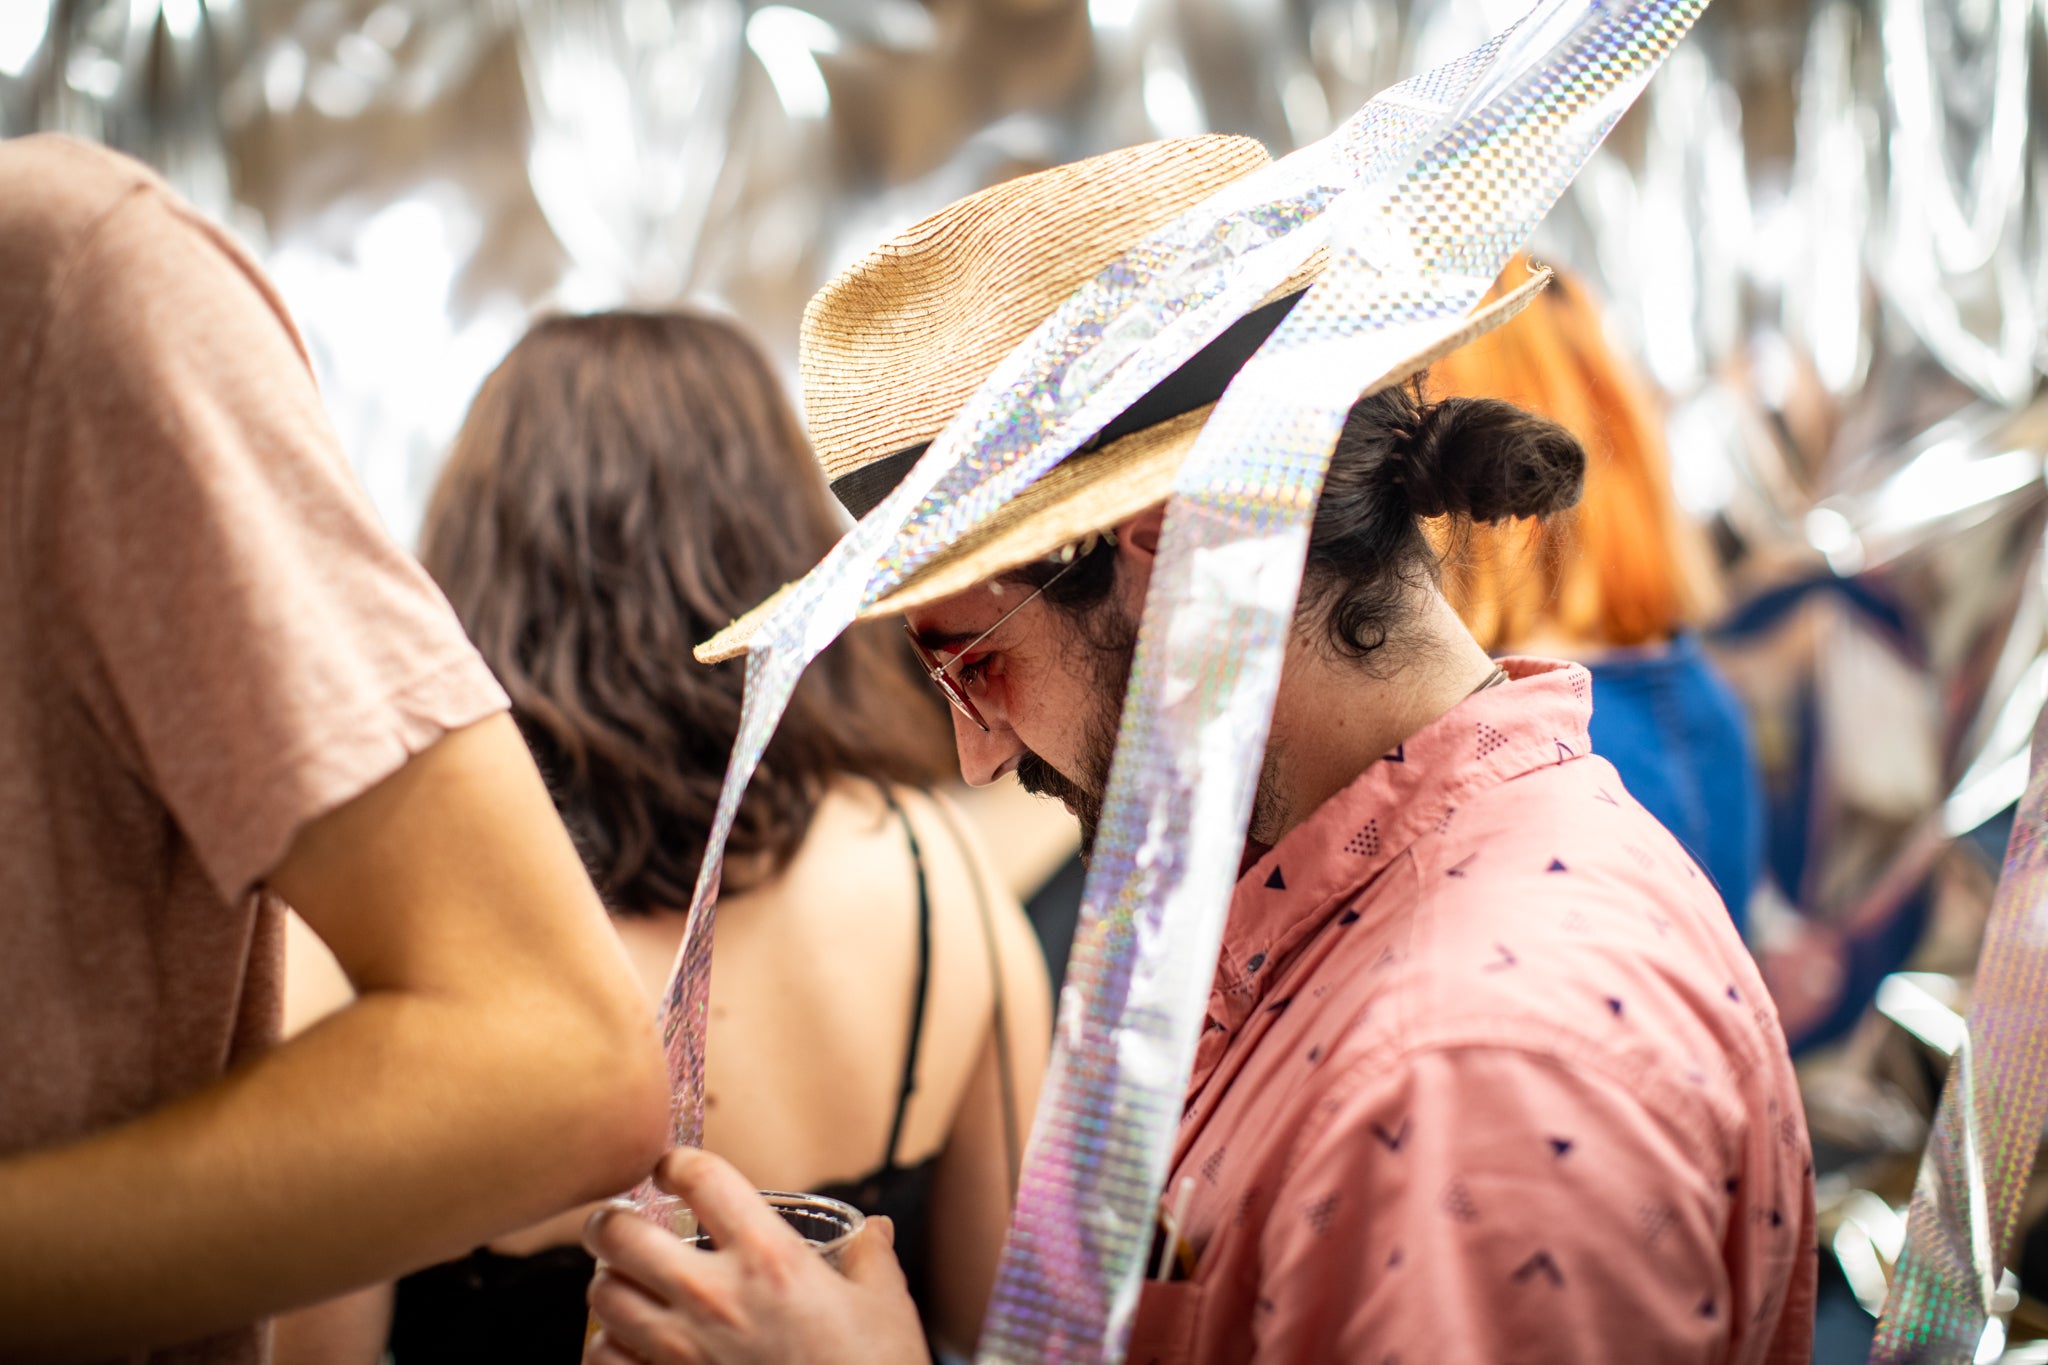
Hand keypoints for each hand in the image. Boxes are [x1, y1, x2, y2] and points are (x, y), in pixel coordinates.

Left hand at [582, 1149, 932, 1364]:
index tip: (672, 1168)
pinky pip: (605, 1360)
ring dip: (608, 1282)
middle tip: (620, 1221)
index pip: (699, 1177)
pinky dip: (608, 1346)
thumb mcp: (883, 1303)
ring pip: (602, 1296)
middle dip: (611, 1220)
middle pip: (620, 1235)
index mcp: (768, 1257)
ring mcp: (684, 1352)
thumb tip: (873, 1231)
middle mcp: (715, 1297)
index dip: (676, 1161)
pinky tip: (627, 1341)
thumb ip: (869, 1256)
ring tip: (622, 1279)